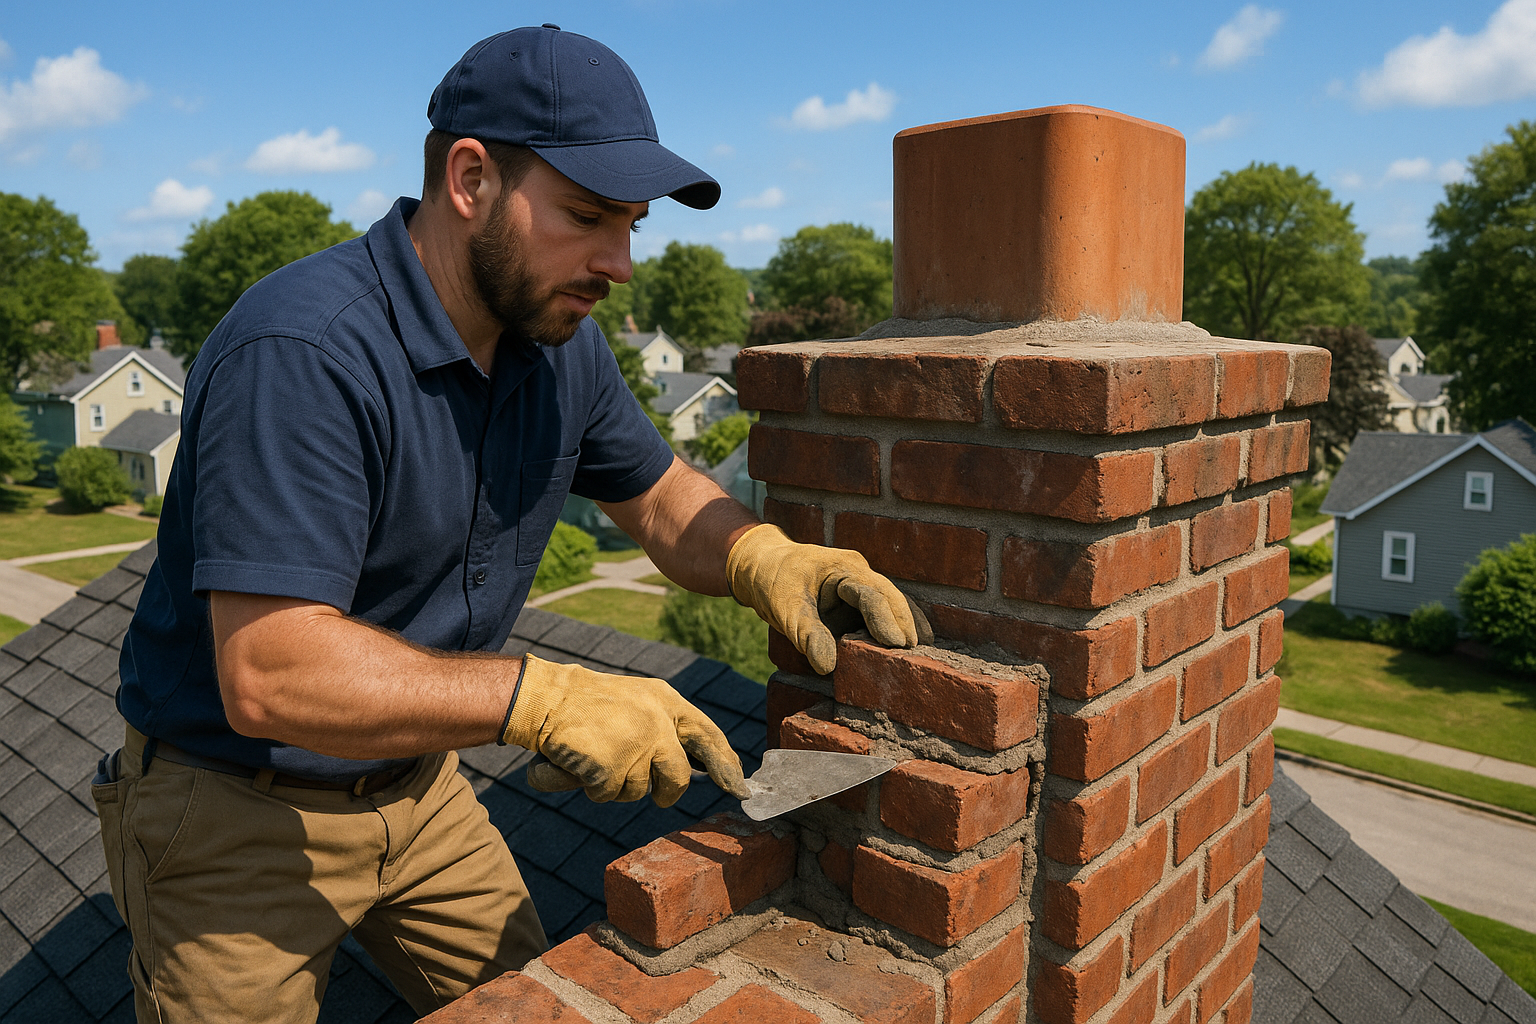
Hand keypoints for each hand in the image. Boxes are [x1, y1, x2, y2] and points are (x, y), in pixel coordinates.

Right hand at [502, 655, 748, 804]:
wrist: (547, 697)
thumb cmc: (588, 703)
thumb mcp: (637, 702)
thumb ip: (664, 726)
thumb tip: (691, 768)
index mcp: (666, 701)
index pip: (708, 735)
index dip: (725, 763)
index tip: (738, 785)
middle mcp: (658, 722)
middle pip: (679, 778)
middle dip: (667, 792)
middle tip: (657, 796)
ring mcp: (636, 744)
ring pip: (637, 791)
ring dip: (614, 783)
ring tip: (595, 756)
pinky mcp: (612, 766)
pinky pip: (607, 793)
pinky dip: (590, 785)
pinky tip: (579, 762)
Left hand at [726, 523, 931, 674]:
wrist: (762, 565)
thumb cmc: (773, 581)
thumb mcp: (785, 607)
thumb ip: (807, 634)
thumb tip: (827, 667)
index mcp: (843, 568)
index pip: (872, 593)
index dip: (886, 619)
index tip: (896, 644)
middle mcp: (859, 574)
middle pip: (890, 597)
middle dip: (904, 623)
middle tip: (917, 653)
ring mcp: (860, 586)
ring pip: (890, 604)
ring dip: (905, 625)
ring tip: (924, 652)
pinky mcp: (856, 601)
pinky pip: (880, 612)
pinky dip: (893, 627)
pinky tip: (909, 647)